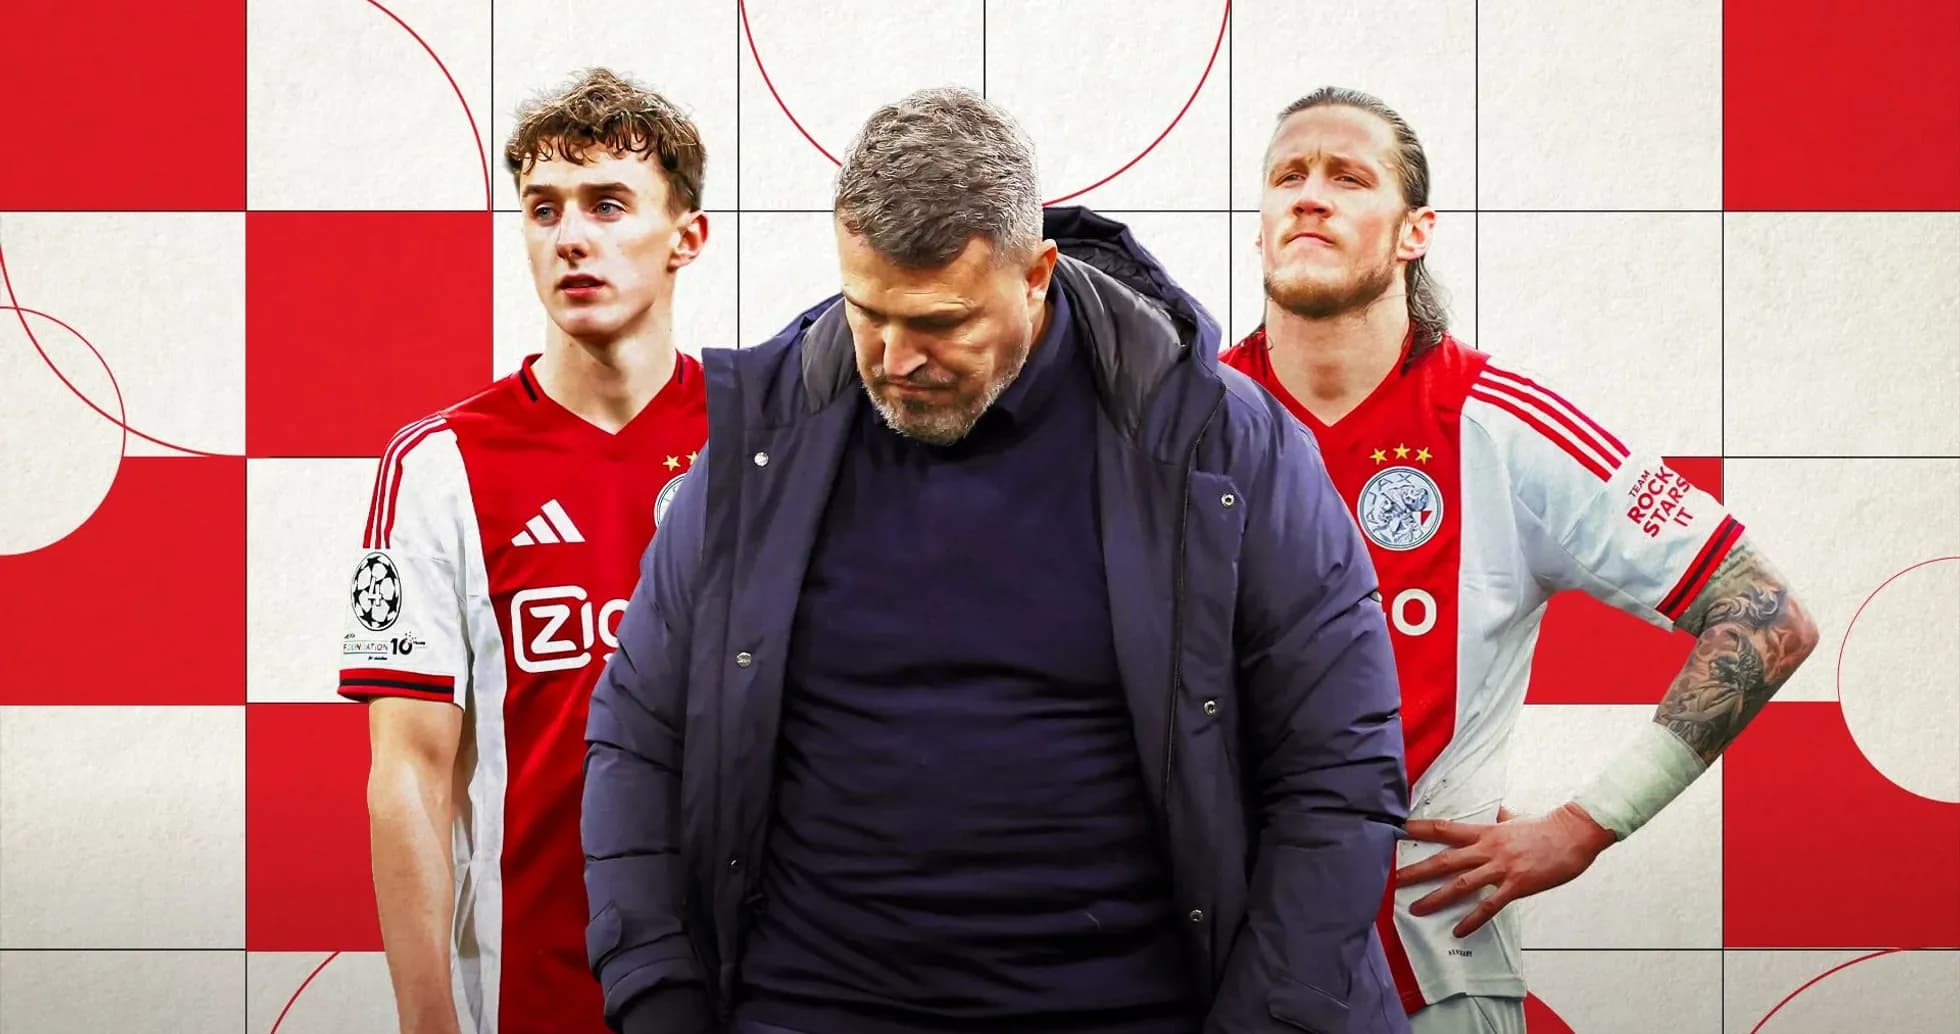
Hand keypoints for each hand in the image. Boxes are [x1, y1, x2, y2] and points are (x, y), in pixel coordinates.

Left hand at [1394, 802, 1615, 937]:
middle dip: (1417, 870)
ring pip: (1460, 884)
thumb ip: (1501, 818)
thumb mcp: (1516, 818)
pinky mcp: (1516, 886)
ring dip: (1435, 898)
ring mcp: (1501, 868)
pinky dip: (1471, 919)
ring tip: (1415, 908)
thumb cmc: (1546, 826)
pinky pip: (1489, 905)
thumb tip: (1496, 812)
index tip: (1399, 831)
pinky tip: (1457, 929)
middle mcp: (1488, 849)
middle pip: (1445, 860)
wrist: (1573, 834)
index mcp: (1486, 832)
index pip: (1446, 829)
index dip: (1421, 830)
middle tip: (1395, 879)